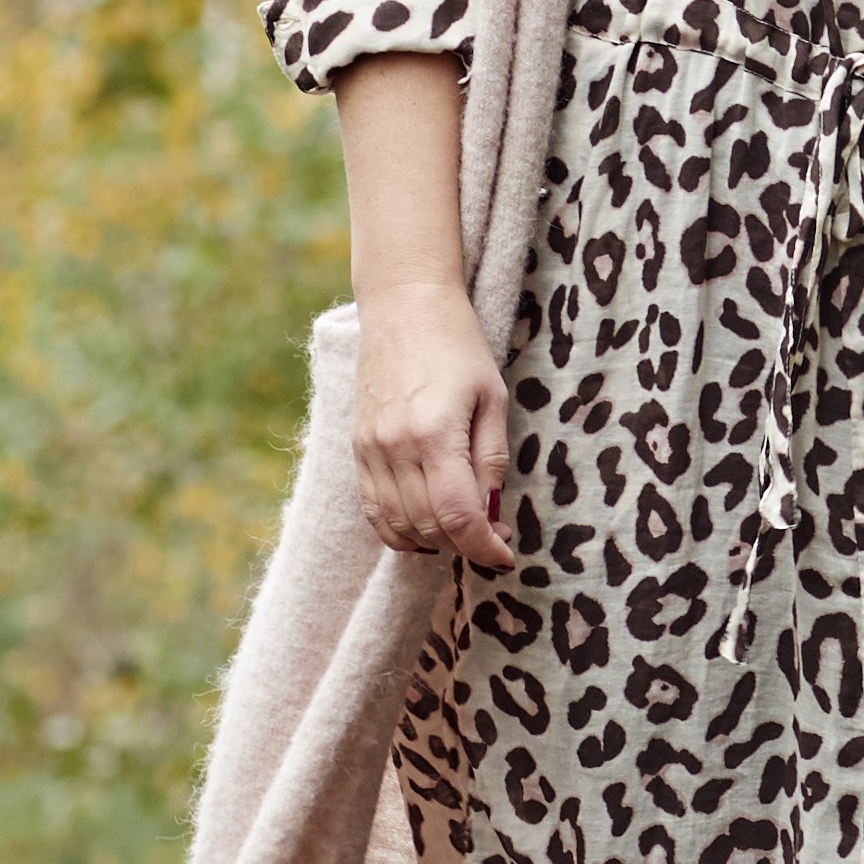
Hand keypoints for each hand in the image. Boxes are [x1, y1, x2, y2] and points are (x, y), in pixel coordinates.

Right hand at [352, 275, 516, 566]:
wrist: (403, 307)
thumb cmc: (458, 346)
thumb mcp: (491, 397)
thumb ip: (490, 459)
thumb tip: (491, 512)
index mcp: (436, 432)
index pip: (457, 516)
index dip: (484, 547)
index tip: (505, 556)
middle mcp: (396, 447)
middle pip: (428, 527)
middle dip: (464, 545)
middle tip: (492, 538)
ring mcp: (370, 450)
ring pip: (397, 526)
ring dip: (433, 542)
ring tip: (462, 531)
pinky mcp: (357, 449)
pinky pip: (373, 510)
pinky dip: (398, 531)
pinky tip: (425, 529)